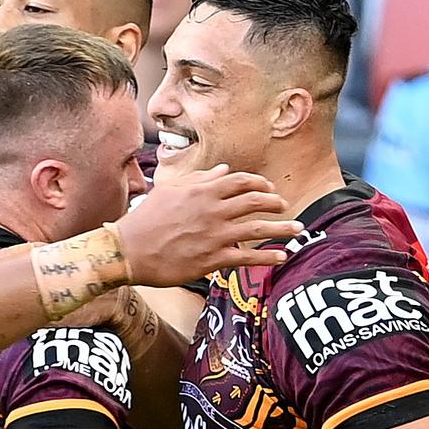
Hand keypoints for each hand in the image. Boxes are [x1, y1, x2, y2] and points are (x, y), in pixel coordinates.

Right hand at [115, 164, 302, 286]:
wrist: (129, 250)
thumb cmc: (145, 219)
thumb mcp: (170, 190)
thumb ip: (199, 178)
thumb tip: (224, 169)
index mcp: (203, 191)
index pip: (241, 181)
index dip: (260, 184)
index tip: (269, 189)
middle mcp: (213, 210)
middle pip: (256, 202)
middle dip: (276, 204)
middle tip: (285, 208)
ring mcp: (215, 235)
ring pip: (258, 228)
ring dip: (282, 229)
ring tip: (298, 230)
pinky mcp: (213, 259)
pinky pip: (248, 257)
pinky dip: (268, 256)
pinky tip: (281, 256)